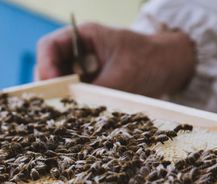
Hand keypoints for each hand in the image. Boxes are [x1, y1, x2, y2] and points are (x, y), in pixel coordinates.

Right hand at [36, 22, 195, 97]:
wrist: (171, 66)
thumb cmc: (150, 61)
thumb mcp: (122, 76)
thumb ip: (95, 90)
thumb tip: (73, 108)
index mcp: (83, 36)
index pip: (48, 47)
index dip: (45, 66)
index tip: (53, 87)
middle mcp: (78, 51)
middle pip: (48, 66)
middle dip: (50, 86)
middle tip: (55, 104)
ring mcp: (82, 67)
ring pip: (58, 83)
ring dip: (60, 97)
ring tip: (67, 111)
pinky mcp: (88, 84)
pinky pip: (72, 94)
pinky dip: (72, 104)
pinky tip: (77, 114)